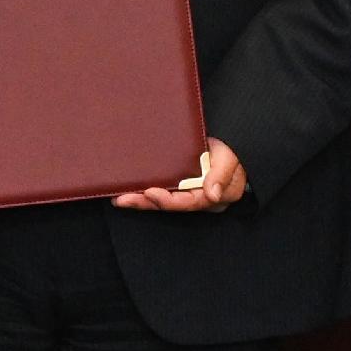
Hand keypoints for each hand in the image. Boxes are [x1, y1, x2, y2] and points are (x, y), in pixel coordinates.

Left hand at [113, 138, 246, 213]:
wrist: (231, 145)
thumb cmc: (232, 153)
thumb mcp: (230, 160)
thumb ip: (221, 175)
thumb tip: (211, 194)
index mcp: (213, 198)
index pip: (187, 203)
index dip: (167, 200)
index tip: (149, 193)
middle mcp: (198, 199)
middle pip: (170, 205)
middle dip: (144, 203)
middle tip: (122, 199)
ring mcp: (187, 193)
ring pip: (161, 200)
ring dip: (140, 199)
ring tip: (118, 197)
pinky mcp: (179, 184)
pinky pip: (161, 190)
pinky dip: (144, 191)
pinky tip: (128, 189)